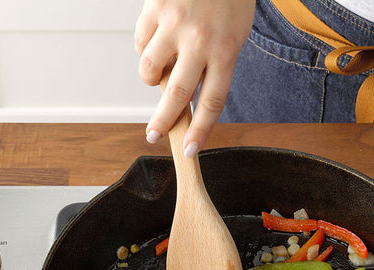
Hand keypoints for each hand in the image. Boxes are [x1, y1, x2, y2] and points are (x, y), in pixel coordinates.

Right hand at [135, 0, 255, 155]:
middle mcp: (199, 41)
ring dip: (150, 79)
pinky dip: (144, 49)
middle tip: (154, 135)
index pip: (212, 103)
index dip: (199, 131)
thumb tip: (184, 95)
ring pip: (149, 70)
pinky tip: (155, 42)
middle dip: (163, 122)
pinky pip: (140, 42)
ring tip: (159, 71)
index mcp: (226, 51)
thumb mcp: (234, 34)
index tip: (189, 151)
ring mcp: (175, 24)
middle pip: (177, 95)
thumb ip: (213, 65)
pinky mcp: (154, 7)